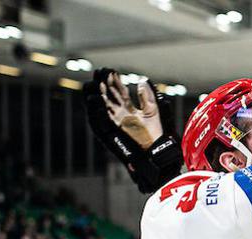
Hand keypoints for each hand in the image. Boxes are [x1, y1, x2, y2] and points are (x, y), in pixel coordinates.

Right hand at [83, 68, 182, 192]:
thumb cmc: (158, 135)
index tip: (111, 69)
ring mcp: (115, 125)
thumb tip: (143, 80)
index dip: (114, 81)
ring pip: (100, 108)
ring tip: (93, 83)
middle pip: (107, 97)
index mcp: (129, 110)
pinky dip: (96, 112)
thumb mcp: (154, 112)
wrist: (158, 155)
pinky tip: (95, 99)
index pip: (118, 92)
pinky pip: (100, 123)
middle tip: (99, 72)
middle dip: (103, 84)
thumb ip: (148, 97)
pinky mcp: (112, 135)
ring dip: (95, 96)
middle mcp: (119, 116)